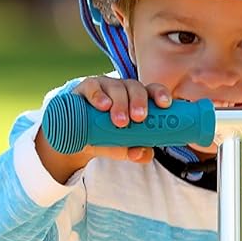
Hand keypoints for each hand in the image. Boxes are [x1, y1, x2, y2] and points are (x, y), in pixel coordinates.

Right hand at [35, 77, 172, 179]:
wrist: (77, 137)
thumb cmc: (106, 137)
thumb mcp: (122, 147)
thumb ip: (135, 151)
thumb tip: (143, 154)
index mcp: (137, 99)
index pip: (152, 91)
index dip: (160, 94)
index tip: (165, 104)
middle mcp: (123, 89)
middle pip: (135, 87)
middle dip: (139, 101)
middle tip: (139, 118)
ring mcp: (104, 86)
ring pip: (116, 87)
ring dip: (120, 103)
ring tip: (120, 121)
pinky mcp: (86, 88)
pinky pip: (93, 87)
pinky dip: (98, 96)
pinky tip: (102, 105)